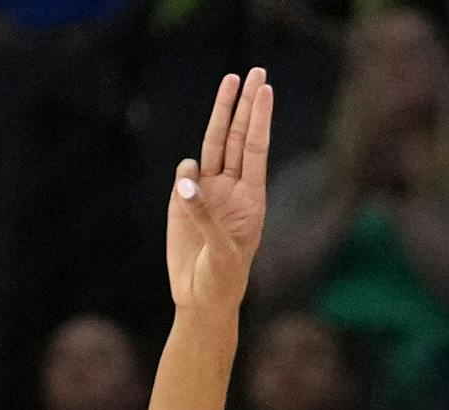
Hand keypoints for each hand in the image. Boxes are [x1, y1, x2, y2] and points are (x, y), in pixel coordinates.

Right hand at [167, 70, 273, 314]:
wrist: (201, 298)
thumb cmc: (223, 279)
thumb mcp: (222, 253)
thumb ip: (205, 217)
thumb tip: (186, 180)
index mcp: (251, 197)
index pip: (255, 149)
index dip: (259, 119)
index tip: (264, 90)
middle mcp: (231, 188)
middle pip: (237, 136)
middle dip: (244, 104)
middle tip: (253, 71)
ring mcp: (208, 192)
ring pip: (213, 144)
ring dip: (220, 114)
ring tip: (230, 81)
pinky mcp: (184, 201)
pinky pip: (184, 174)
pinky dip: (185, 172)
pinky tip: (187, 188)